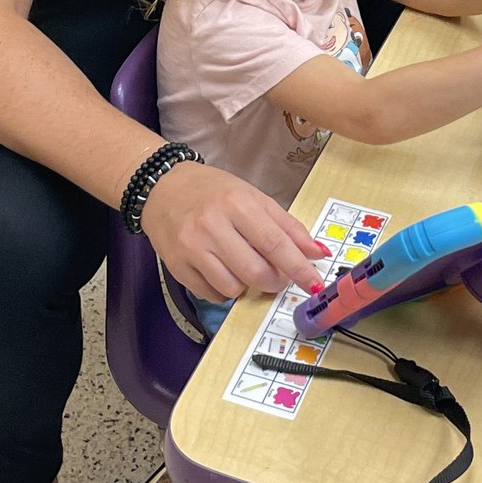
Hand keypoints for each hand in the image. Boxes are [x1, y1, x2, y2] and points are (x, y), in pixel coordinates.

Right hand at [140, 161, 325, 302]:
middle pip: (256, 272)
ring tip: (244, 266)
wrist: (163, 187)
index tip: (314, 283)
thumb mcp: (253, 197)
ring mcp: (191, 247)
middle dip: (275, 282)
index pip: (275, 243)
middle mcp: (212, 225)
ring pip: (233, 288)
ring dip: (248, 286)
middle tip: (279, 277)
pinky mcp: (176, 266)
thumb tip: (318, 252)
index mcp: (237, 203)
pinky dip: (224, 290)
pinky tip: (222, 271)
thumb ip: (287, 226)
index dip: (298, 268)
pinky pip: (211, 295)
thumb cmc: (213, 191)